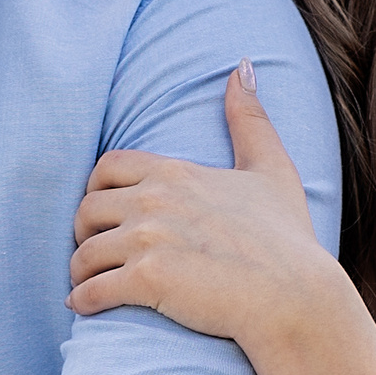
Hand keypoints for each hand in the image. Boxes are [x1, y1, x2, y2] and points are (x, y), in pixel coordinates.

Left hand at [71, 66, 375, 374]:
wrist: (296, 297)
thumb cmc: (288, 239)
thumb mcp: (272, 170)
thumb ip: (249, 119)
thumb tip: (241, 67)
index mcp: (174, 172)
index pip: (106, 167)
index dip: (97, 190)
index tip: (105, 213)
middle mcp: (154, 200)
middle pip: (86, 209)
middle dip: (84, 232)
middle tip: (94, 251)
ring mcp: (147, 240)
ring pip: (83, 254)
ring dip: (80, 271)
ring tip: (88, 284)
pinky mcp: (146, 281)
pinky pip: (90, 290)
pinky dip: (82, 300)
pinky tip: (85, 307)